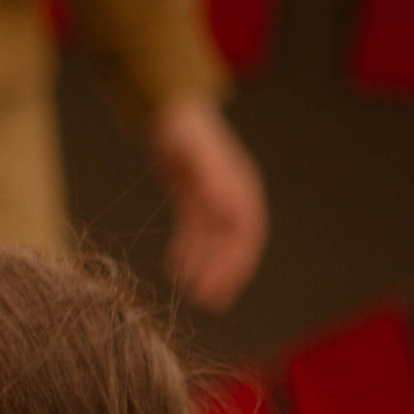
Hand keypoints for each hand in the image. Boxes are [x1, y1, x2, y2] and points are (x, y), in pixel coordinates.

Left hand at [149, 96, 266, 310]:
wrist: (167, 111)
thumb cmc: (182, 129)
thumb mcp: (194, 152)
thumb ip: (212, 179)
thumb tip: (226, 210)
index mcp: (241, 187)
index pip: (246, 233)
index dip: (237, 262)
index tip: (223, 287)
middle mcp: (231, 195)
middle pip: (232, 242)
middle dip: (222, 272)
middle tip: (207, 302)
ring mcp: (213, 198)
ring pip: (212, 241)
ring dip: (203, 267)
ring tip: (189, 292)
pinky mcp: (193, 199)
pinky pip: (194, 232)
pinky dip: (186, 250)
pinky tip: (173, 267)